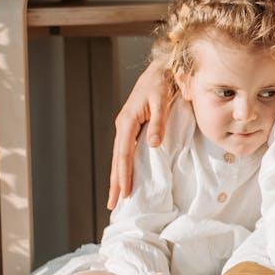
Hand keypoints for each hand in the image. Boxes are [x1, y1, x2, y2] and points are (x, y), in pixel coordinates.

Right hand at [107, 61, 174, 208]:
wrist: (162, 69)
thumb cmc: (162, 83)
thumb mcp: (162, 102)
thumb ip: (158, 123)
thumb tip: (153, 145)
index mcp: (128, 121)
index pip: (124, 154)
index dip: (124, 175)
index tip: (125, 193)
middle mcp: (124, 125)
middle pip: (117, 159)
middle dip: (115, 182)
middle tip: (112, 205)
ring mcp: (127, 126)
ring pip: (120, 156)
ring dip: (118, 176)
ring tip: (116, 196)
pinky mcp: (133, 126)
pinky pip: (127, 150)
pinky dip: (125, 165)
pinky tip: (126, 175)